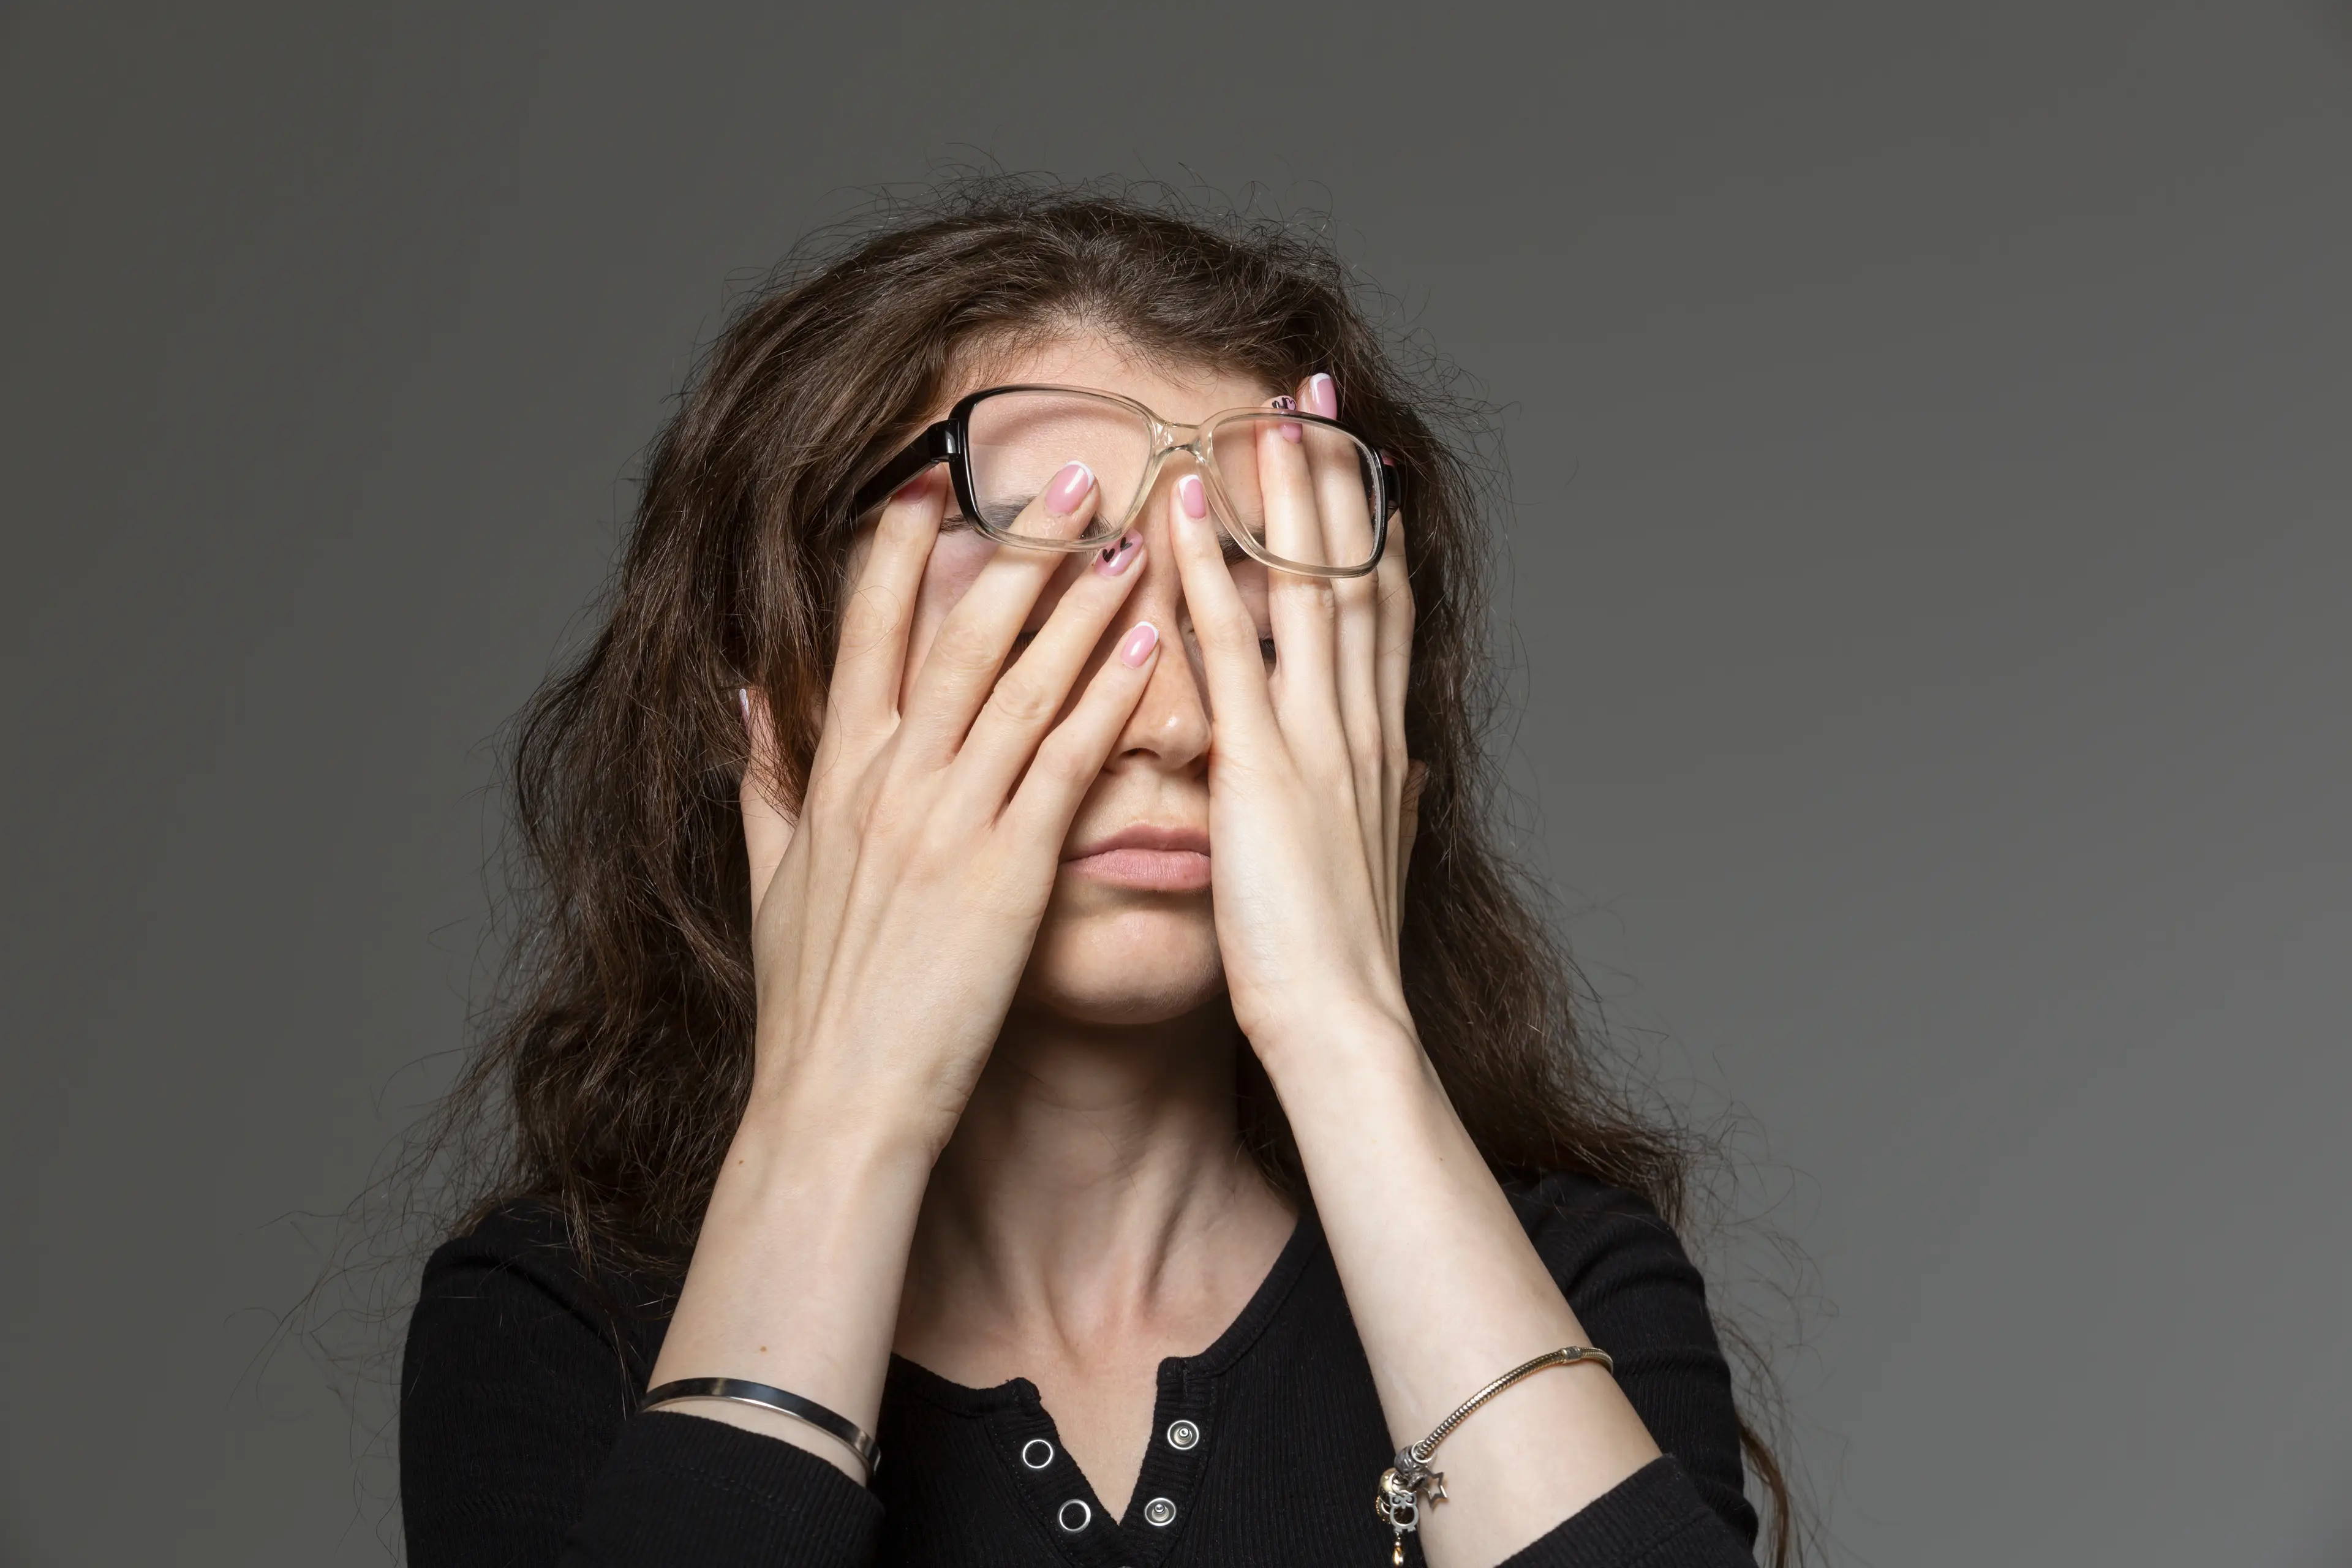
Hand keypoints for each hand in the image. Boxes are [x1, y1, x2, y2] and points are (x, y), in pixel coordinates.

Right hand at [739, 463, 1159, 1155]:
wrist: (836, 1104)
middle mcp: (891, 782)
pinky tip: (1151, 641)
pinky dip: (1108, 694)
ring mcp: (950, 822)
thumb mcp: (768, 879)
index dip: (899, 553)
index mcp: (834, 778)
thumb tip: (746, 693)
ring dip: (1080, 600)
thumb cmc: (810, 1005)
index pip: (866, 636)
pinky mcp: (1009, 873)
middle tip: (1072, 473)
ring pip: (1024, 682)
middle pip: (959, 636)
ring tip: (1130, 530)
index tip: (932, 484)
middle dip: (1016, 546)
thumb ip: (762, 777)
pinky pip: (1068, 763)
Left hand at [1167, 374, 1425, 1069]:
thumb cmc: (1349, 958)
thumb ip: (1398, 805)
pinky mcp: (1261, 769)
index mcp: (1383, 746)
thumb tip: (1419, 771)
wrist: (1345, 1024)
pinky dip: (1214, 570)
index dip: (1371, 527)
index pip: (1382, 610)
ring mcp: (1316, 741)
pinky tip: (1190, 506)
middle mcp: (1361, 725)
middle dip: (1339, 478)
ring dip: (1288, 494)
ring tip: (1268, 411)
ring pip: (1309, 587)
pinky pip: (1234, 648)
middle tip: (1320, 393)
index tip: (1362, 459)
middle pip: (1357, 571)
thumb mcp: (1384, 865)